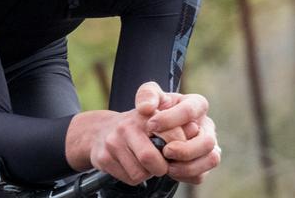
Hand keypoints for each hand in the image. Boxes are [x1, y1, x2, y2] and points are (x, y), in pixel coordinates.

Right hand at [65, 83, 186, 186]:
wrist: (99, 131)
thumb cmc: (136, 128)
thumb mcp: (155, 118)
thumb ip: (177, 124)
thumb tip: (195, 129)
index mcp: (145, 115)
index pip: (171, 137)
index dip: (176, 152)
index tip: (173, 153)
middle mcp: (128, 125)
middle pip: (151, 160)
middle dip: (160, 168)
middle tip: (159, 164)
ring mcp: (113, 141)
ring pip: (140, 174)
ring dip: (146, 173)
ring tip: (142, 162)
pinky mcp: (103, 157)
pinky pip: (128, 179)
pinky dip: (133, 177)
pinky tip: (129, 164)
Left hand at [142, 87, 220, 183]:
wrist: (152, 130)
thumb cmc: (154, 109)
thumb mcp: (148, 95)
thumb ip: (147, 94)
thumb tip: (146, 107)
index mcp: (196, 104)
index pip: (191, 110)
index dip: (171, 119)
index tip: (151, 125)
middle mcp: (207, 126)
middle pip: (208, 141)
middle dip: (186, 149)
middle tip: (165, 151)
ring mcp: (208, 146)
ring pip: (211, 160)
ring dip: (188, 166)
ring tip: (167, 165)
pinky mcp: (203, 164)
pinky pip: (200, 175)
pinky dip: (185, 175)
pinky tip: (169, 169)